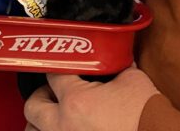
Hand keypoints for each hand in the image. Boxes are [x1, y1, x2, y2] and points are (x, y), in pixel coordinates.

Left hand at [23, 65, 158, 130]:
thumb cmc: (146, 114)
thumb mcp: (131, 78)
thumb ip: (114, 64)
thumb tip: (113, 56)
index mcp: (75, 100)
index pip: (53, 75)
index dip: (59, 68)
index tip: (64, 69)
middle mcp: (63, 125)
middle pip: (33, 106)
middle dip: (42, 96)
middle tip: (54, 93)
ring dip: (40, 122)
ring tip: (54, 116)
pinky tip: (66, 127)